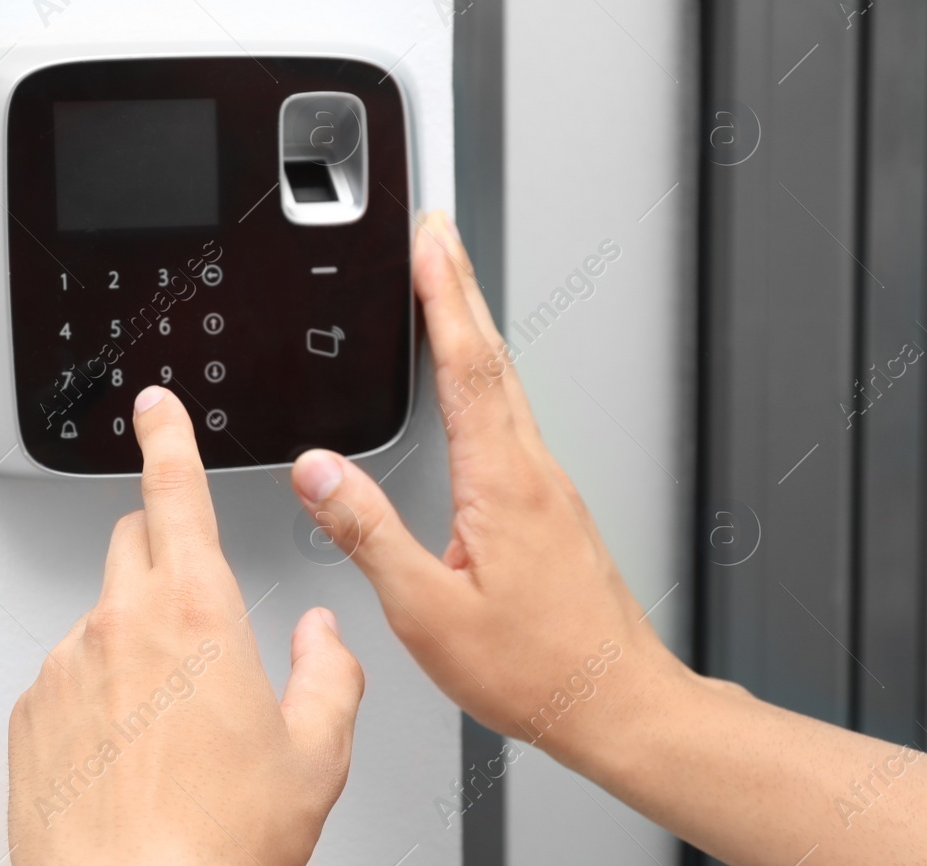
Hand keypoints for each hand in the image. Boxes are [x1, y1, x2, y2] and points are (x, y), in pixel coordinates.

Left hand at [9, 386, 364, 865]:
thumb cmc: (216, 845)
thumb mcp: (314, 757)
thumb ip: (329, 674)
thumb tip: (320, 640)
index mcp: (196, 614)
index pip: (174, 492)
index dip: (165, 437)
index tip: (153, 408)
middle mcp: (122, 624)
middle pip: (133, 540)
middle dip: (162, 545)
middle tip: (193, 605)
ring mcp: (66, 665)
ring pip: (101, 615)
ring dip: (133, 638)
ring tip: (167, 723)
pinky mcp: (31, 710)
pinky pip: (67, 674)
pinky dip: (96, 692)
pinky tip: (128, 752)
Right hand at [290, 211, 688, 770]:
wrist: (617, 703)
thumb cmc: (536, 668)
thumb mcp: (426, 610)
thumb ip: (367, 532)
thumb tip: (319, 471)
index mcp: (502, 483)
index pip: (467, 367)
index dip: (443, 298)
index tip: (429, 243)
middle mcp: (532, 471)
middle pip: (492, 356)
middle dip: (460, 286)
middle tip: (439, 233)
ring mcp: (547, 485)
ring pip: (505, 383)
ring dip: (473, 324)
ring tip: (447, 284)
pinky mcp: (550, 505)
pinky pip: (512, 416)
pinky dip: (484, 373)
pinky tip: (472, 377)